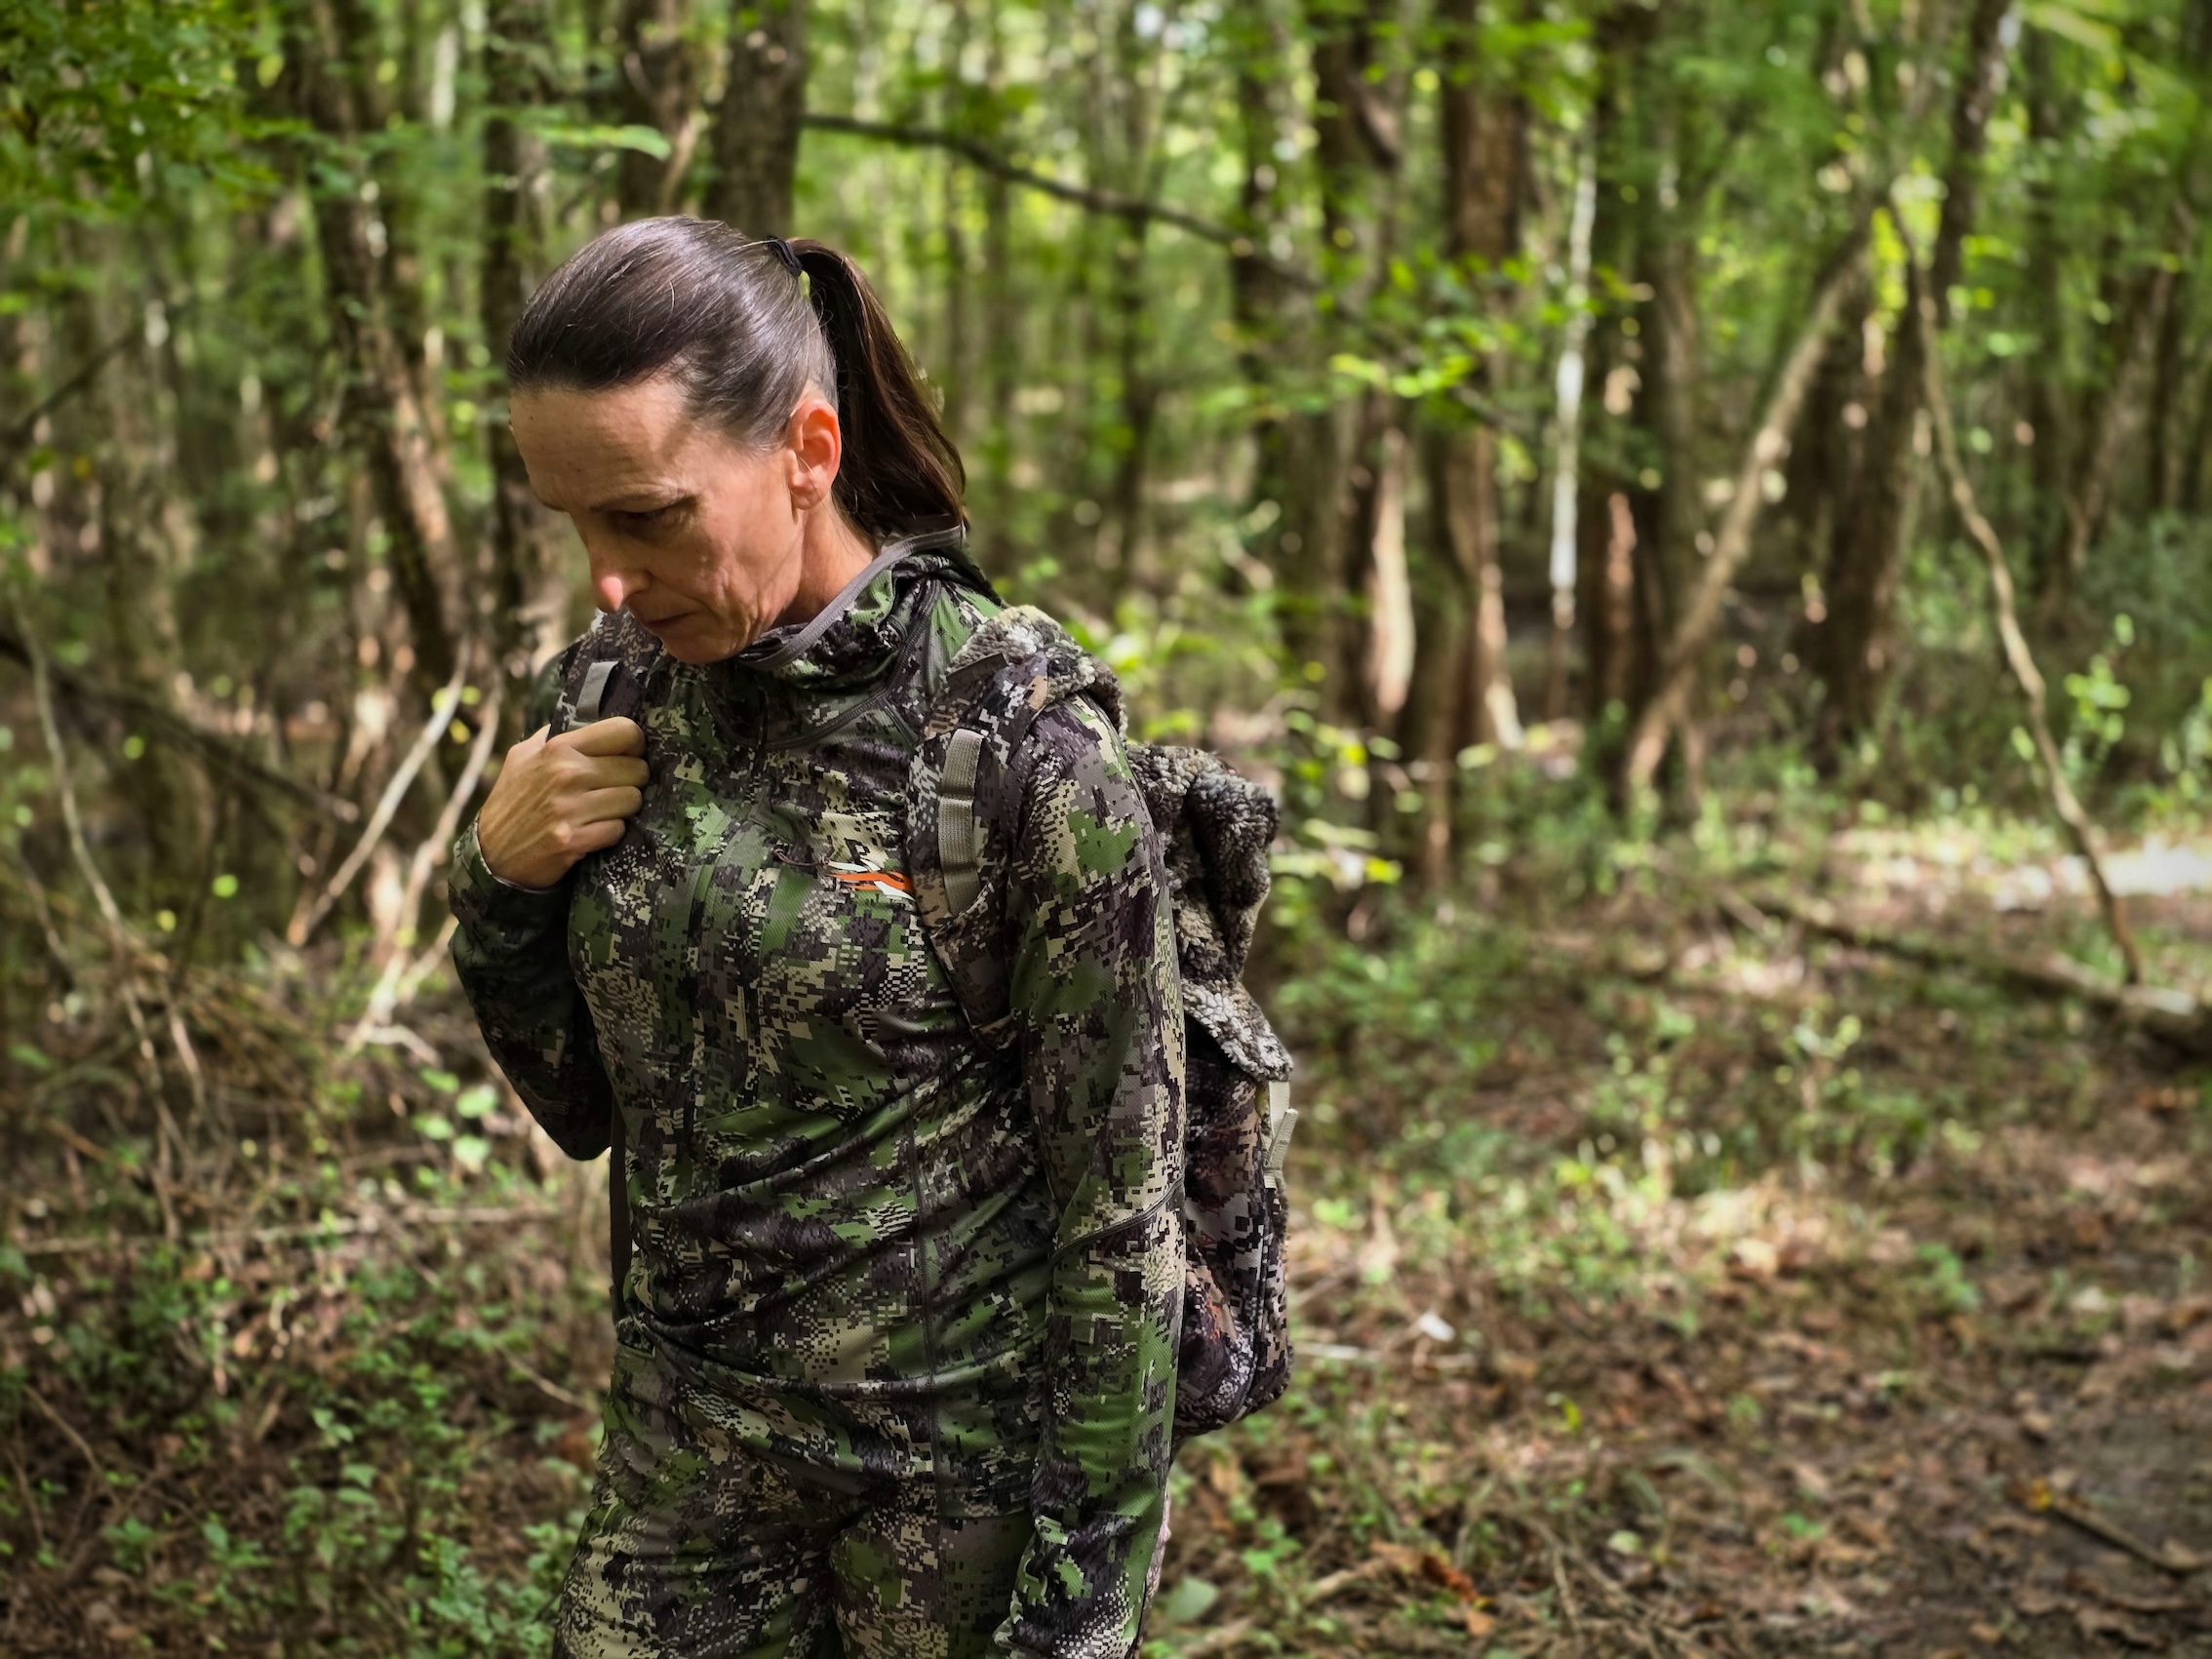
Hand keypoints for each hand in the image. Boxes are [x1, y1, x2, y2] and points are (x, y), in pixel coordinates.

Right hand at [476, 718, 647, 889]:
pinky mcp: (573, 840)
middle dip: (631, 780)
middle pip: (637, 769)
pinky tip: (594, 830)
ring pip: (633, 800)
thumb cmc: (512, 799)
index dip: (634, 744)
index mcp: (558, 747)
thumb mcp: (523, 756)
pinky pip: (618, 829)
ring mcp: (569, 808)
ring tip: (604, 810)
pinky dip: (611, 832)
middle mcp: (566, 774)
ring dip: (623, 808)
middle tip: (614, 788)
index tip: (628, 755)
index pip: (624, 731)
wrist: (491, 852)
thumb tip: (586, 719)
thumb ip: (554, 735)